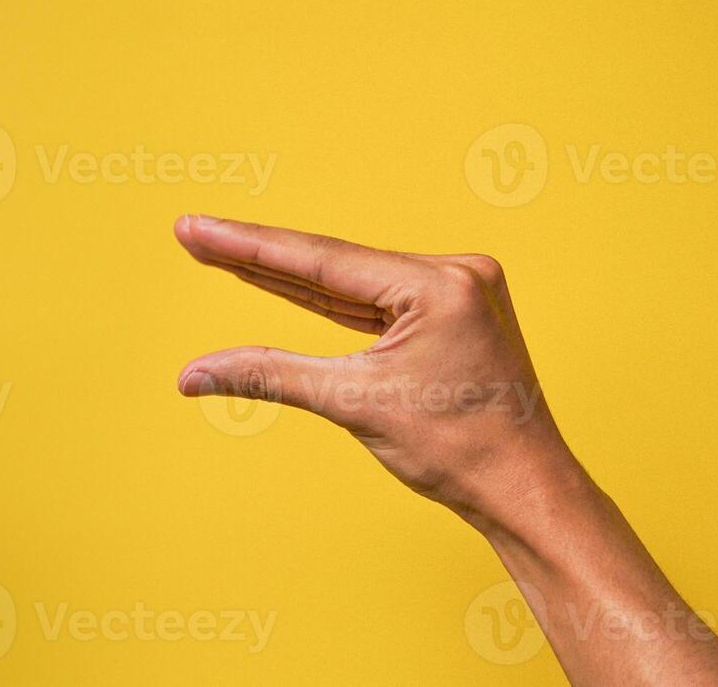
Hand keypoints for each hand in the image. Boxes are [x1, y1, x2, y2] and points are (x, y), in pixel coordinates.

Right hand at [172, 214, 569, 524]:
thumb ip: (269, 374)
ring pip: (349, 281)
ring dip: (286, 275)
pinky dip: (326, 300)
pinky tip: (277, 280)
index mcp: (440, 285)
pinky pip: (373, 300)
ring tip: (220, 252)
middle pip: (331, 264)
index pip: (319, 261)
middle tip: (192, 232)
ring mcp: (457, 289)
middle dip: (258, 255)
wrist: (526, 490)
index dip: (247, 245)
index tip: (194, 227)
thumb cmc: (459, 452)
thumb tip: (194, 374)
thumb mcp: (352, 403)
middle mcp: (455, 273)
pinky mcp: (452, 310)